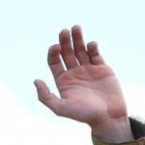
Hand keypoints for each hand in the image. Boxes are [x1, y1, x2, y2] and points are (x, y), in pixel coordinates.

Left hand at [34, 25, 131, 143]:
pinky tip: (90, 44)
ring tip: (76, 27)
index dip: (53, 52)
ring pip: (81, 50)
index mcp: (62, 81)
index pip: (54, 61)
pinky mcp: (102, 68)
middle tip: (64, 31)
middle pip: (66, 52)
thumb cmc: (84, 115)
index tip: (55, 46)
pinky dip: (92, 47)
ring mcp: (88, 70)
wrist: (108, 117)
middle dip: (65, 41)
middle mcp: (74, 73)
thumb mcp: (61, 108)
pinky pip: (95, 54)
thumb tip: (36, 80)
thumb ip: (46, 97)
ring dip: (78, 38)